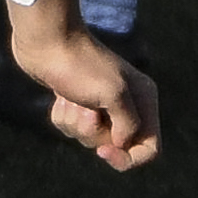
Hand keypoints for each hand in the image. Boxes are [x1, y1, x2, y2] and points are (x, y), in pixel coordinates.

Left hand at [8, 0, 161, 170]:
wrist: (47, 40)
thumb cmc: (81, 65)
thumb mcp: (114, 94)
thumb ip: (128, 124)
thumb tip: (121, 143)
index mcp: (144, 100)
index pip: (149, 148)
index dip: (129, 157)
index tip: (103, 151)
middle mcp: (128, 105)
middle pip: (116, 146)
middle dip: (93, 133)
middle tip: (84, 108)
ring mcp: (101, 105)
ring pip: (90, 139)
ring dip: (75, 123)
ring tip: (71, 98)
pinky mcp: (78, 104)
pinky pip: (72, 129)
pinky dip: (62, 117)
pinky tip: (61, 97)